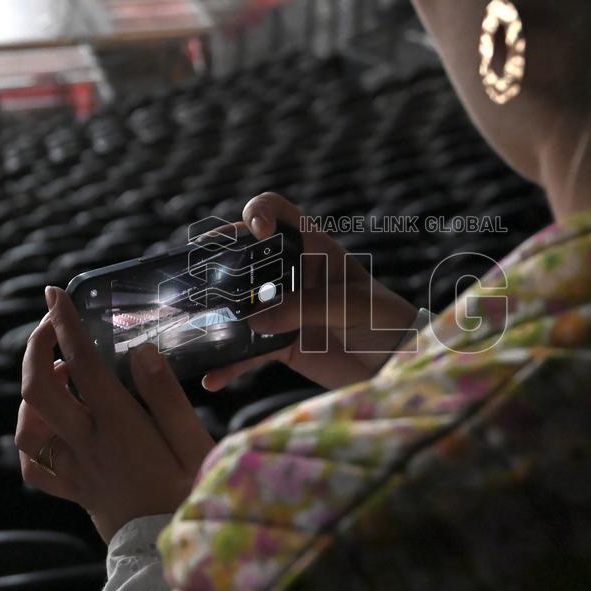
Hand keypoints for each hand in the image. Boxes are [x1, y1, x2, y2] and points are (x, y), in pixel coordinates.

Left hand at [15, 287, 214, 542]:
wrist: (170, 553)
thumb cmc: (190, 493)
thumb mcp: (193, 440)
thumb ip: (166, 395)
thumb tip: (142, 351)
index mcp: (119, 425)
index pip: (82, 364)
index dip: (66, 324)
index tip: (56, 294)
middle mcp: (87, 444)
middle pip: (38, 390)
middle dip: (36, 348)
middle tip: (50, 325)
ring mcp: (75, 469)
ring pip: (28, 428)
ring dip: (33, 392)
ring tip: (58, 373)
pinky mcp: (74, 490)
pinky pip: (35, 466)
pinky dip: (33, 438)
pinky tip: (50, 425)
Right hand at [203, 192, 417, 391]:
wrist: (397, 366)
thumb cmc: (386, 321)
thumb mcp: (351, 306)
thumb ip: (306, 307)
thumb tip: (254, 320)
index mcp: (314, 250)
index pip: (279, 214)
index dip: (260, 213)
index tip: (254, 231)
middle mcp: (292, 275)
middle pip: (245, 256)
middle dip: (218, 262)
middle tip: (198, 274)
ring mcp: (282, 310)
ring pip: (238, 305)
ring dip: (215, 314)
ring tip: (192, 324)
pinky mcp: (280, 345)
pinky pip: (247, 353)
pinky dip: (229, 365)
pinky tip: (213, 377)